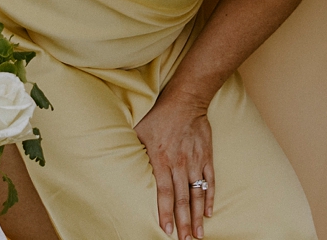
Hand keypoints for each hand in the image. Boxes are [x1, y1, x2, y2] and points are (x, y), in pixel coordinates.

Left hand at [136, 89, 213, 238]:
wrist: (186, 100)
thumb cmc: (159, 116)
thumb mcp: (138, 132)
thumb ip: (132, 151)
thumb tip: (116, 164)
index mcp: (162, 160)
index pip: (165, 193)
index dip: (166, 213)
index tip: (167, 231)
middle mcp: (180, 163)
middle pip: (183, 199)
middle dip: (184, 222)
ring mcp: (195, 160)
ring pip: (197, 193)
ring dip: (198, 215)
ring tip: (198, 234)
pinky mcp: (206, 155)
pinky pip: (210, 180)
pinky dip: (210, 197)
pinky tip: (209, 212)